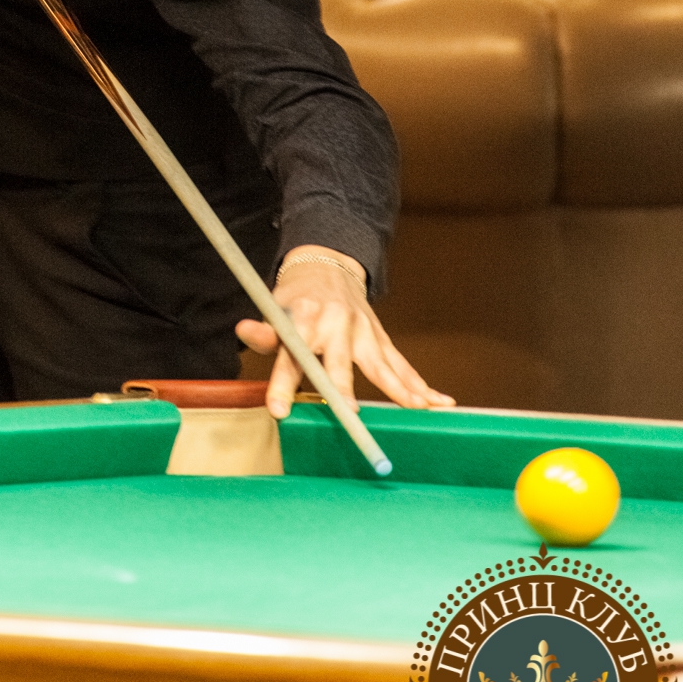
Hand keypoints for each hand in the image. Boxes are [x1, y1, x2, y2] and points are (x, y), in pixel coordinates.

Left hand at [237, 248, 454, 420]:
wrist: (328, 267)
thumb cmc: (296, 299)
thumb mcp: (274, 308)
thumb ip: (264, 330)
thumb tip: (243, 331)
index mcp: (304, 321)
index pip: (290, 358)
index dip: (282, 384)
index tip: (279, 411)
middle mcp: (336, 327)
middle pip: (339, 363)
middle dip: (344, 388)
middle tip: (349, 414)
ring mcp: (362, 332)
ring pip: (382, 365)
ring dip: (401, 389)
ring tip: (418, 410)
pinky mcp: (380, 338)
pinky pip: (401, 365)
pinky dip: (420, 385)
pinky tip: (439, 403)